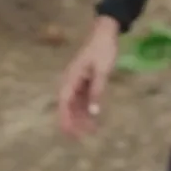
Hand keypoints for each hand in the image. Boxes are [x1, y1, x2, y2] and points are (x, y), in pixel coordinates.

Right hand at [55, 16, 120, 138]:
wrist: (105, 33)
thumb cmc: (103, 50)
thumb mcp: (102, 71)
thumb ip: (97, 91)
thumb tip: (93, 112)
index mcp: (71, 78)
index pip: (64, 102)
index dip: (65, 119)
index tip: (69, 133)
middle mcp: (71, 81)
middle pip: (68, 106)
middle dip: (73, 122)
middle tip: (81, 137)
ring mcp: (77, 81)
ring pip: (75, 103)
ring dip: (81, 117)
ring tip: (92, 130)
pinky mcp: (84, 80)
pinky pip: (82, 98)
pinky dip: (87, 108)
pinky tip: (94, 117)